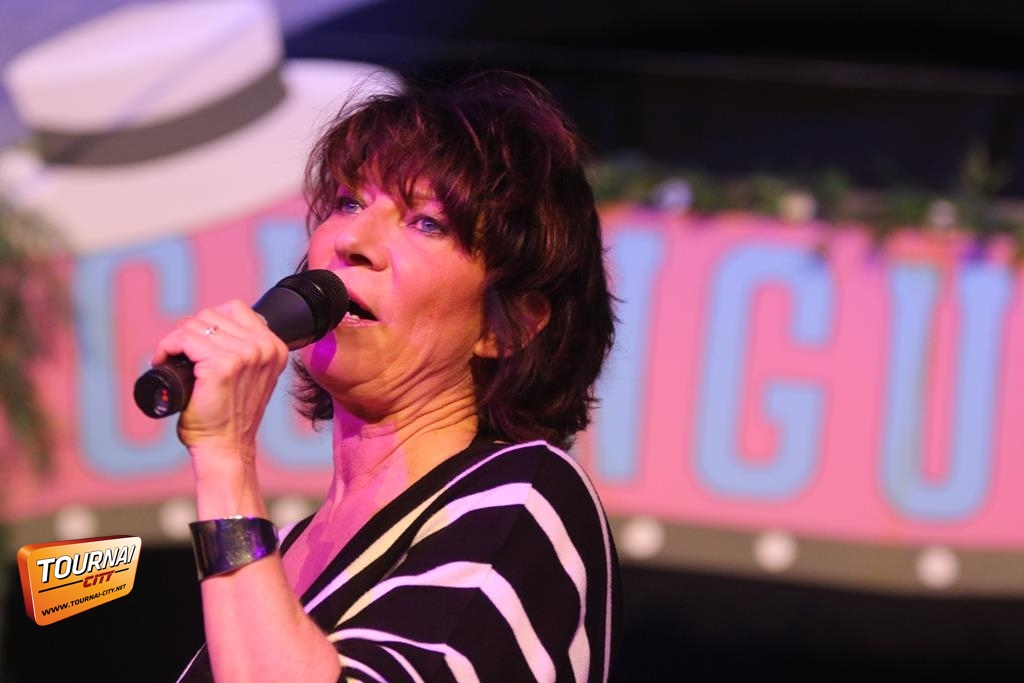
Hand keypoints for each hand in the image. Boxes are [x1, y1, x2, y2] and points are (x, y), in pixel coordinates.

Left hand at [151, 299, 288, 462]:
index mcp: (275, 347)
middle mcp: (264, 348)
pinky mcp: (221, 366)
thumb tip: (218, 325)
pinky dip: (167, 347)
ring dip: (176, 340)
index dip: (210, 323)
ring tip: (171, 359)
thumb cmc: (232, 416)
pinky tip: (163, 360)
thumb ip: (248, 351)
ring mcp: (244, 355)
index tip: (197, 344)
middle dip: (190, 332)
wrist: (226, 447)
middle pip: (212, 315)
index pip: (236, 309)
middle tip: (180, 356)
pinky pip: (184, 339)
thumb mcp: (252, 375)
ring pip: (195, 325)